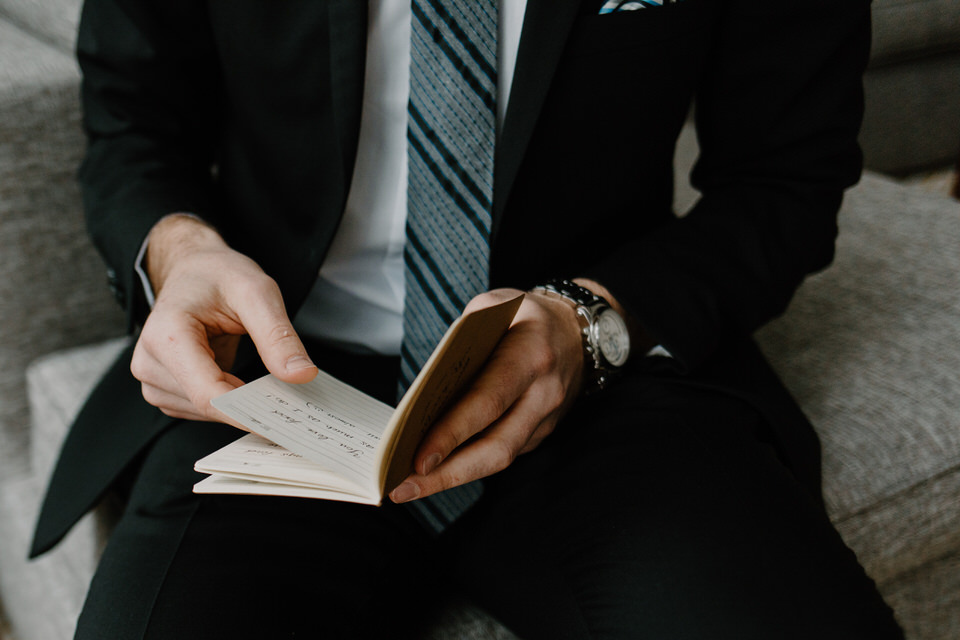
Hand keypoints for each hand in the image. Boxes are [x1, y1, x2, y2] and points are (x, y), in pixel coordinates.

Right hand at [130, 215, 317, 423]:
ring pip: (205, 413)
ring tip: (262, 381)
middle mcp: (150, 360)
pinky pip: (200, 410)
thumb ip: (278, 336)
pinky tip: (242, 384)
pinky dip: (227, 403)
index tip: (285, 420)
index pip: (208, 393)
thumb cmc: (219, 275)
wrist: (193, 270)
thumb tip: (302, 375)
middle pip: (208, 406)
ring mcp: (153, 378)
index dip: (249, 412)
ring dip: (238, 405)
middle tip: (288, 395)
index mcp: (167, 335)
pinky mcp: (164, 388)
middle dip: (250, 406)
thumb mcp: (257, 293)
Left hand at [388, 286, 586, 502]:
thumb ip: (461, 340)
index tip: (417, 458)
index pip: (488, 402)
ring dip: (453, 477)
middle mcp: (545, 393)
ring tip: (409, 486)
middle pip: (496, 447)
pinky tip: (436, 468)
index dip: (452, 433)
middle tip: (403, 488)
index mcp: (531, 354)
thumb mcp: (494, 306)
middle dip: (447, 474)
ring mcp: (547, 419)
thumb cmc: (525, 316)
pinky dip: (468, 462)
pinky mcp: (541, 433)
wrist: (578, 332)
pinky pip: (502, 452)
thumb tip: (426, 391)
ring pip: (500, 459)